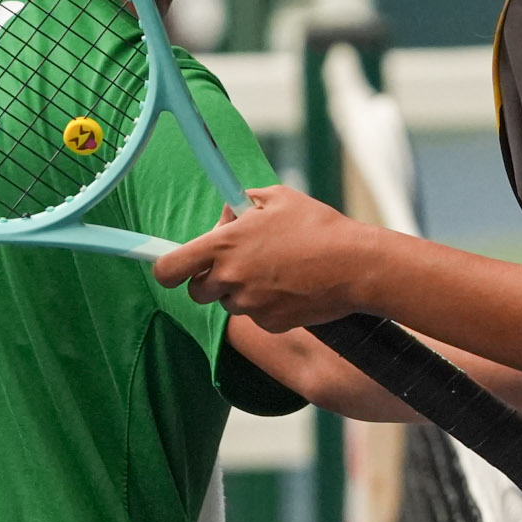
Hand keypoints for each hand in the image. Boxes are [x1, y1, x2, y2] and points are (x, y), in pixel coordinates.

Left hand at [154, 186, 375, 330]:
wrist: (356, 265)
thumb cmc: (319, 226)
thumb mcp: (278, 198)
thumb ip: (243, 202)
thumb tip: (228, 214)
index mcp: (225, 245)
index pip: (169, 268)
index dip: (165, 269)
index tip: (172, 267)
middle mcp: (231, 278)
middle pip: (197, 291)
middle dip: (210, 279)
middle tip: (236, 264)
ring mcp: (250, 304)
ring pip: (230, 303)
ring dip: (242, 290)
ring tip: (276, 270)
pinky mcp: (269, 323)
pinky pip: (256, 316)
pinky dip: (267, 305)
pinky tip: (291, 286)